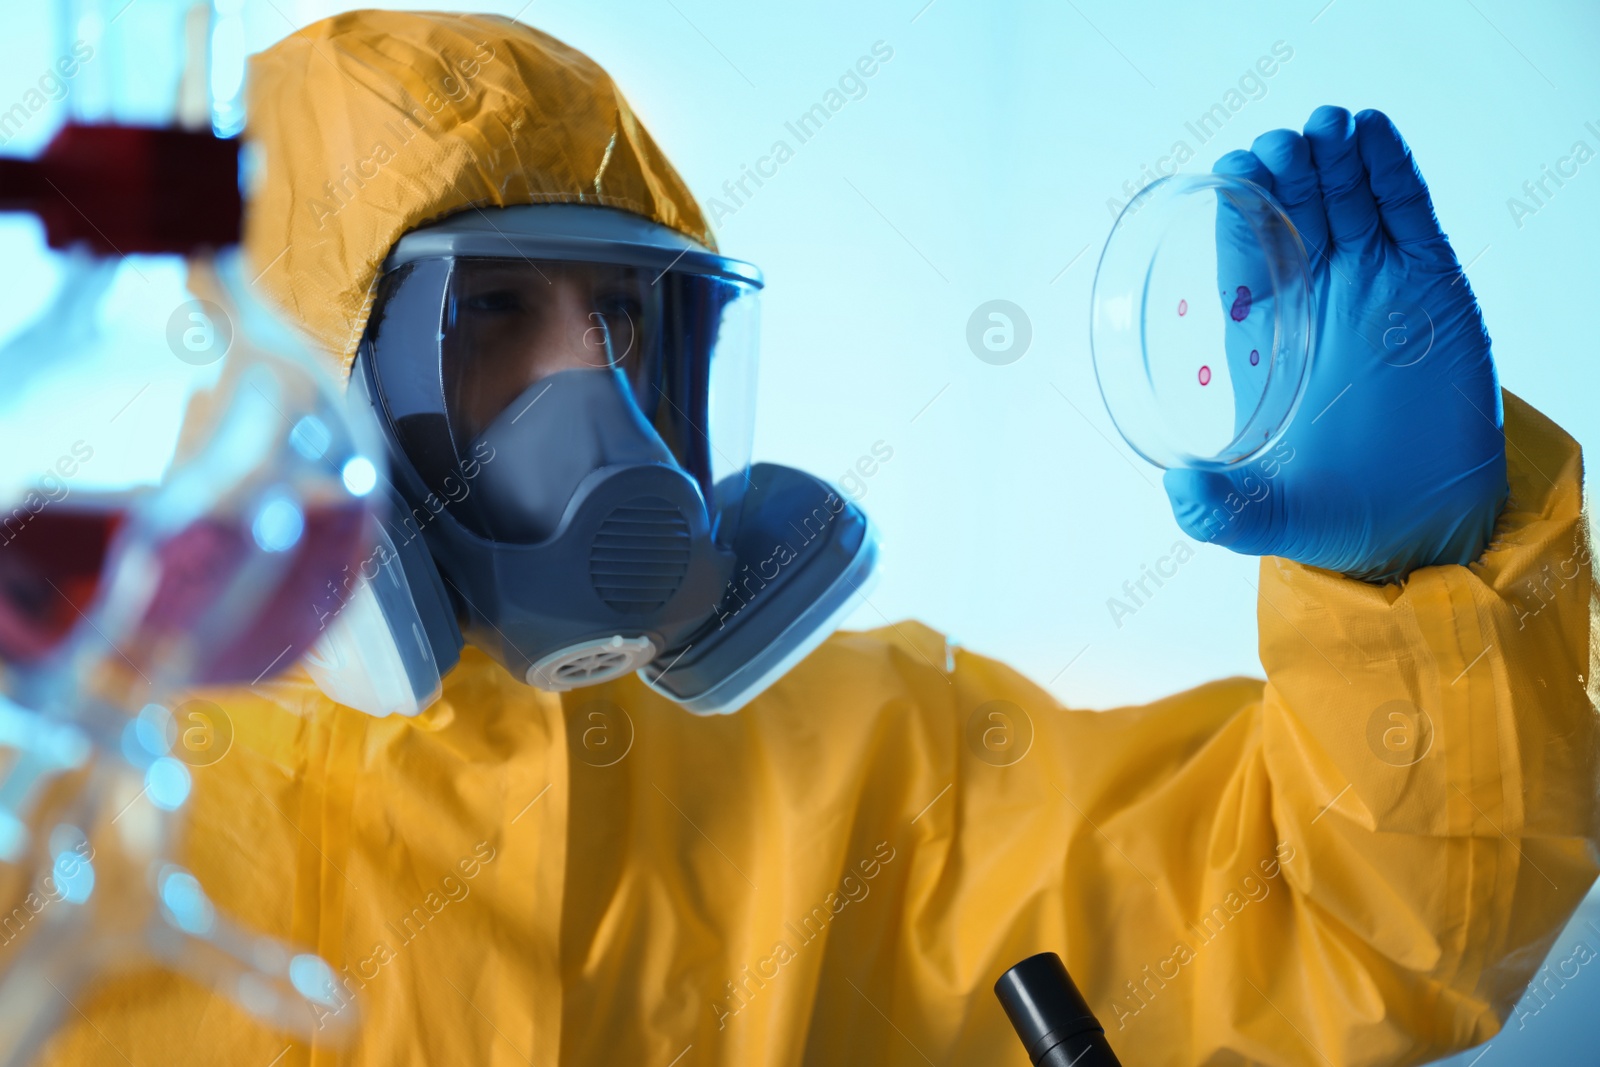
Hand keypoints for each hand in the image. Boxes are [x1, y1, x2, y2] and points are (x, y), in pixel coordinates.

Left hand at [1163, 106, 1505, 583]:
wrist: (1424, 528)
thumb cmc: (1331, 514)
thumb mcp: (1261, 519)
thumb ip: (1217, 513)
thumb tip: (1178, 488)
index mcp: (1262, 338)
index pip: (1239, 256)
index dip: (1235, 210)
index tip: (1227, 174)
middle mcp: (1314, 300)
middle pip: (1292, 211)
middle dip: (1281, 171)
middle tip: (1274, 149)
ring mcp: (1374, 285)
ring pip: (1347, 199)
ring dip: (1332, 156)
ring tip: (1322, 127)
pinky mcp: (1431, 283)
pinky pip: (1408, 212)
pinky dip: (1390, 168)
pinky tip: (1371, 132)